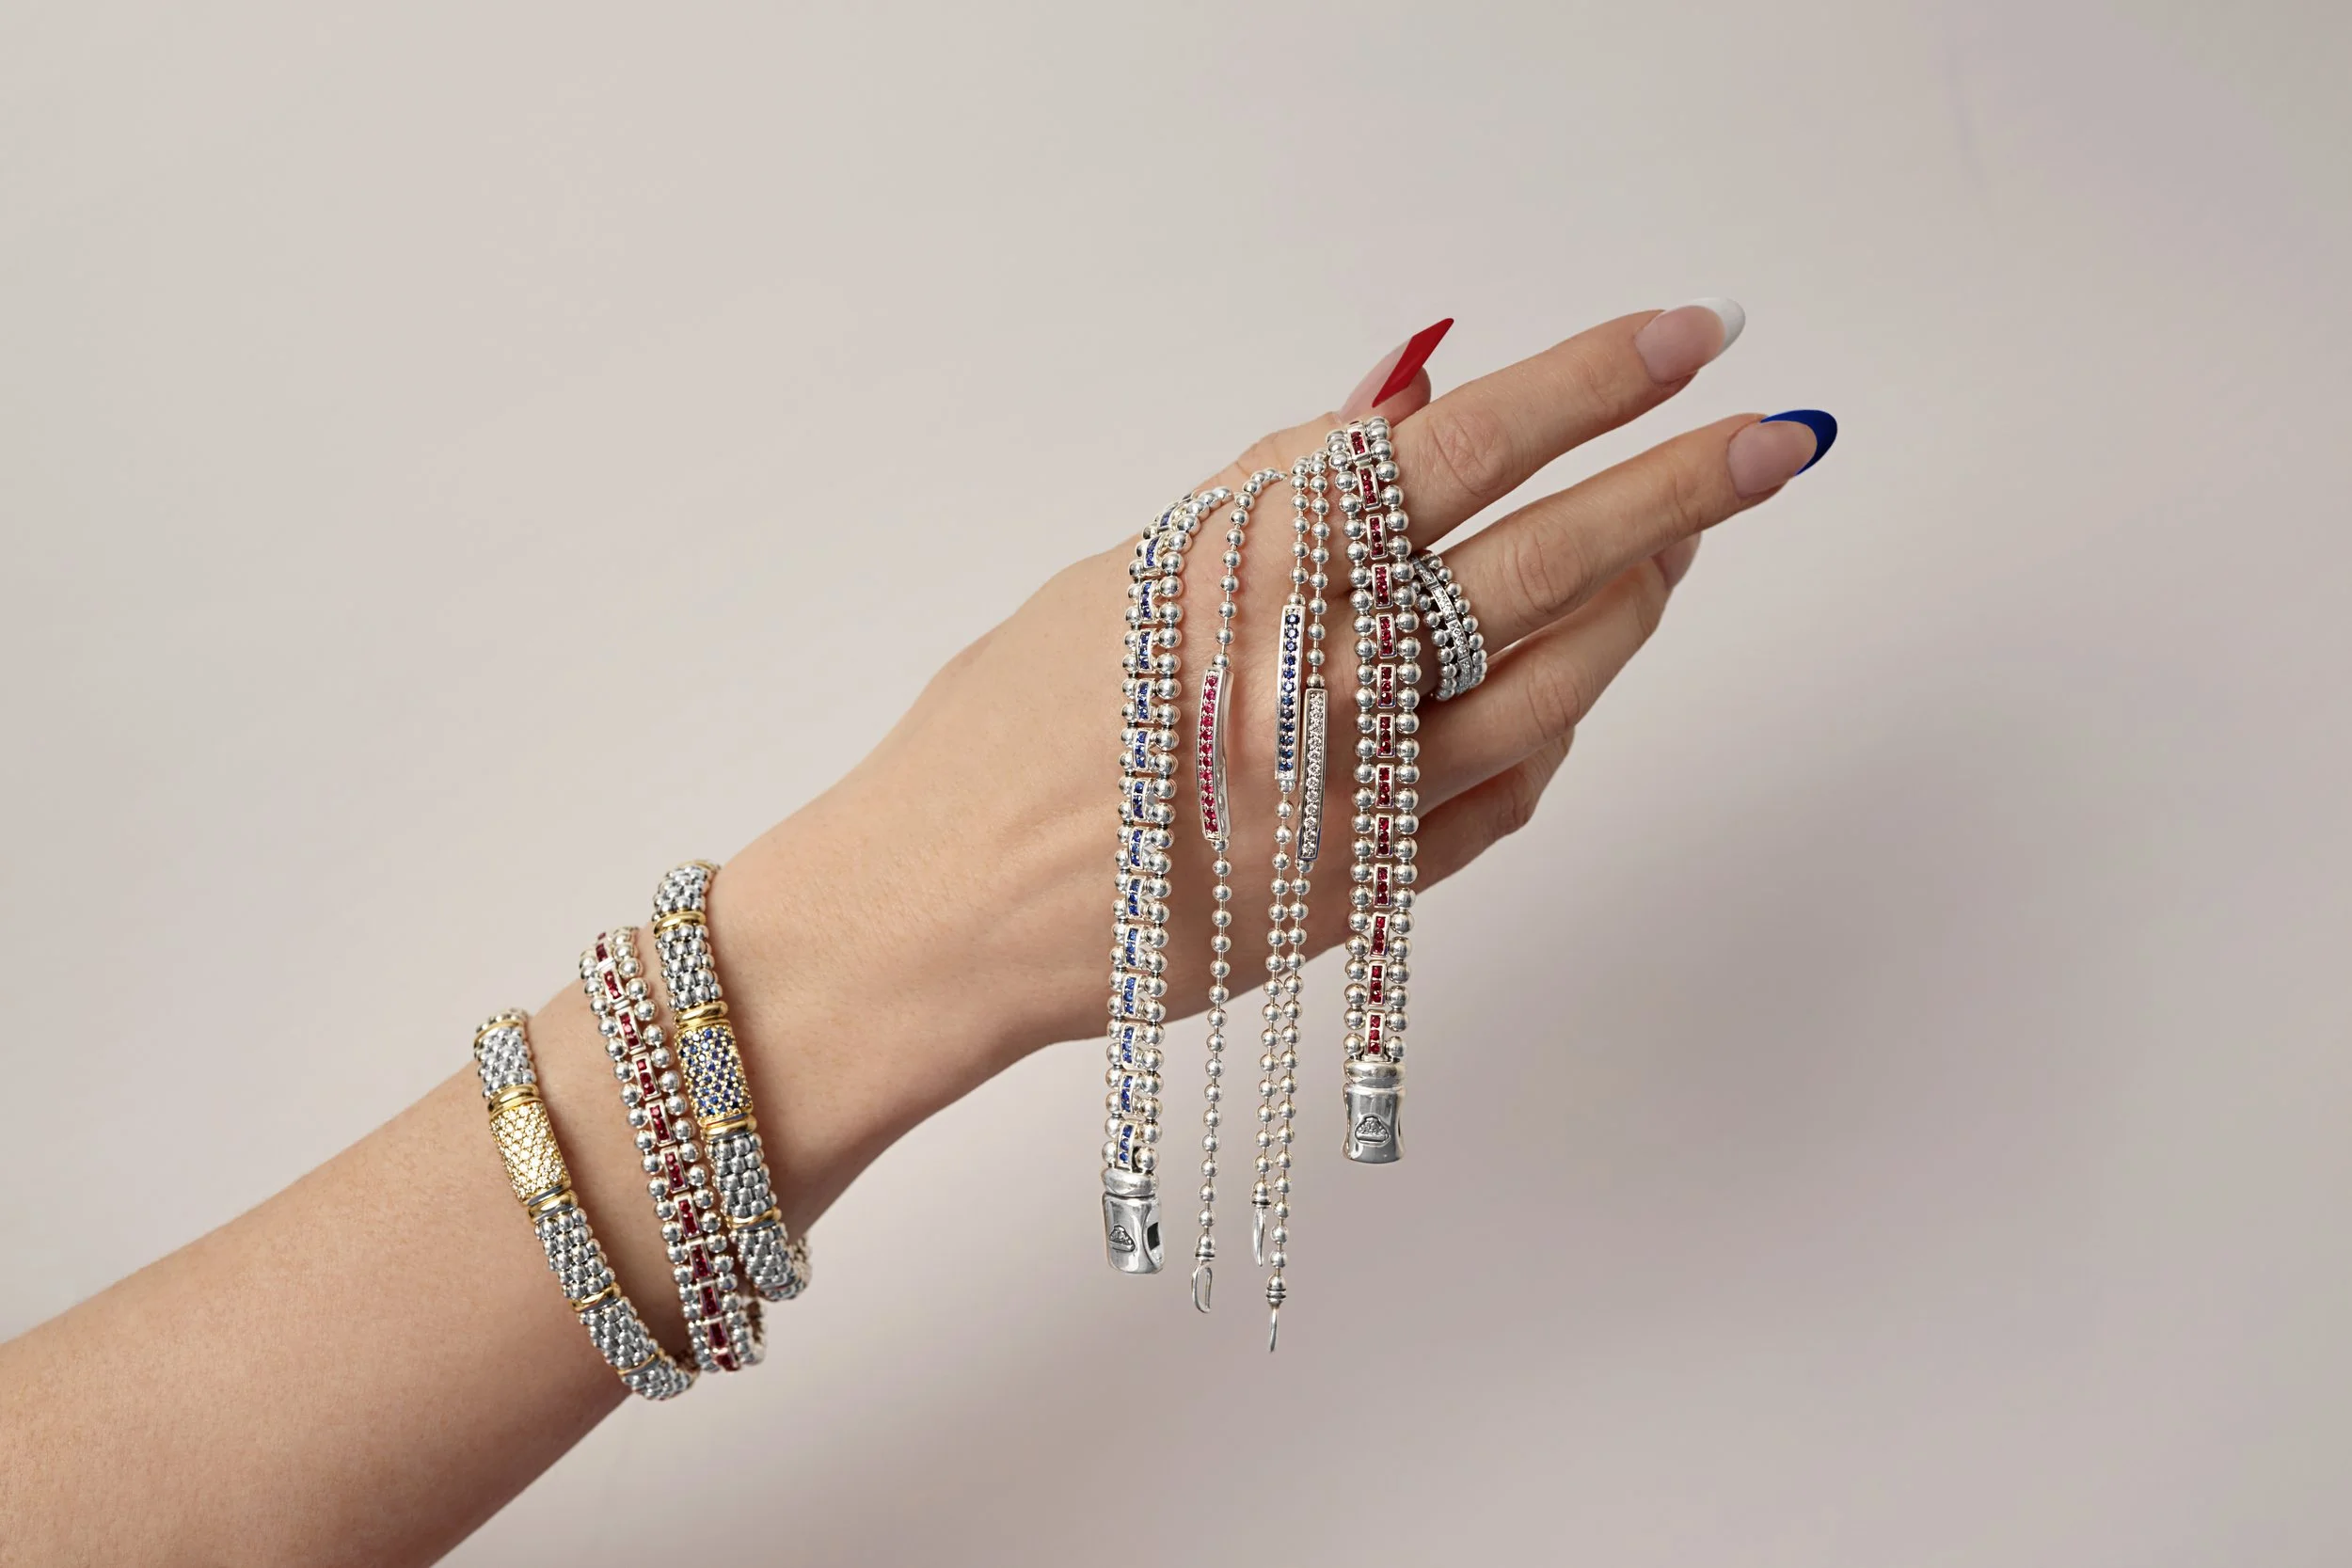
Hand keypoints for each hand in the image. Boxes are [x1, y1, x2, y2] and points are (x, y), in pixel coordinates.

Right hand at [711, 305, 1834, 1172]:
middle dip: (1687, 490)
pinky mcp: (1370, 894)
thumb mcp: (1120, 578)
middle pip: (1551, 566)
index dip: (1589, 383)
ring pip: (1562, 688)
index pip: (1459, 451)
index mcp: (1250, 581)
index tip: (1687, 335)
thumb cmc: (999, 736)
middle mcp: (1325, 688)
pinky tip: (1568, 673)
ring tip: (1671, 548)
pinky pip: (1514, 794)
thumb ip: (1268, 496)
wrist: (939, 925)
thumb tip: (1404, 412)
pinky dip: (1557, 720)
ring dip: (1636, 606)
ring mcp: (1361, 805)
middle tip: (1781, 438)